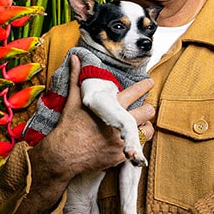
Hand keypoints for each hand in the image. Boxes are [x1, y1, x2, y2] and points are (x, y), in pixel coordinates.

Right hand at [14, 55, 154, 213]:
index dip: (144, 86)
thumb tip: (74, 58)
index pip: (134, 92)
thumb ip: (76, 78)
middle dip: (147, 108)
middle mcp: (119, 123)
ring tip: (140, 125)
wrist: (64, 153)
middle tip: (146, 108)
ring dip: (145, 126)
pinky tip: (132, 140)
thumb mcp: (73, 100)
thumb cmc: (68, 125)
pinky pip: (139, 147)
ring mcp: (122, 140)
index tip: (150, 83)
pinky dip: (137, 143)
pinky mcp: (121, 155)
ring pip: (147, 130)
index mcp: (110, 107)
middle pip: (147, 111)